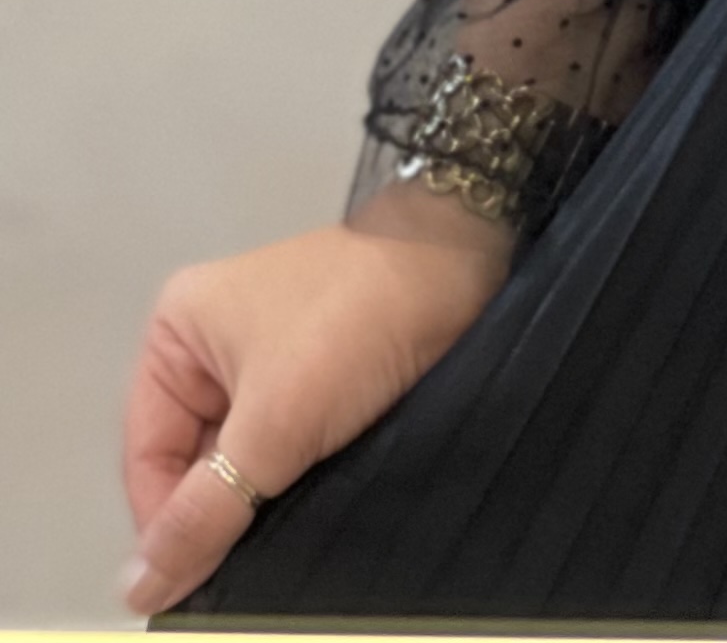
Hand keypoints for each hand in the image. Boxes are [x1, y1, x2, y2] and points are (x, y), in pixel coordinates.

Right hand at [120, 204, 508, 614]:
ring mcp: (267, 358)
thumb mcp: (274, 423)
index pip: (147, 456)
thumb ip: (205, 512)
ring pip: (241, 458)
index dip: (167, 524)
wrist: (466, 260)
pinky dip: (292, 478)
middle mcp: (213, 342)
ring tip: (280, 538)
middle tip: (246, 562)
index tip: (194, 579)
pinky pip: (282, 445)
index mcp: (178, 331)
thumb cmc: (360, 321)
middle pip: (191, 460)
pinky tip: (308, 509)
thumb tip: (138, 589)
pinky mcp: (316, 374)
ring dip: (259, 498)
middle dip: (218, 509)